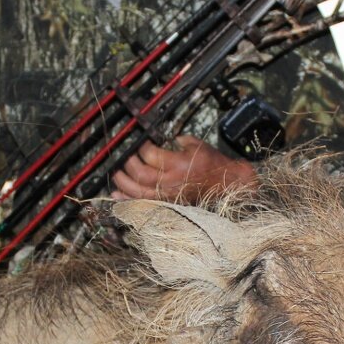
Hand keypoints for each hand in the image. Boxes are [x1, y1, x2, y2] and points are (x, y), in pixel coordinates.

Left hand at [111, 135, 257, 202]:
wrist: (228, 184)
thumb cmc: (213, 163)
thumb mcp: (197, 144)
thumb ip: (177, 141)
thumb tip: (159, 140)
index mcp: (179, 163)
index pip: (150, 155)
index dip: (141, 148)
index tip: (140, 143)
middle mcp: (171, 181)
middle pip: (140, 174)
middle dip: (128, 164)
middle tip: (125, 157)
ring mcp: (168, 195)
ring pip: (137, 192)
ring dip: (122, 183)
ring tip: (116, 174)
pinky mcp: (168, 203)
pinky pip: (142, 203)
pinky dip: (127, 199)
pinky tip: (116, 194)